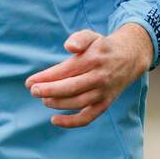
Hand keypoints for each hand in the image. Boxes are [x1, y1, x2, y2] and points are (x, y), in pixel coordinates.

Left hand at [24, 25, 152, 128]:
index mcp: (92, 60)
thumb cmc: (102, 47)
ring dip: (57, 104)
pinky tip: (54, 120)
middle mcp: (99, 77)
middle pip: (70, 88)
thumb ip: (79, 39)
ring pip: (77, 103)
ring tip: (44, 100)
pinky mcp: (105, 104)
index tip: (29, 82)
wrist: (129, 58)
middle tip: (33, 91)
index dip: (46, 77)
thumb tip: (69, 47)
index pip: (65, 71)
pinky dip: (71, 122)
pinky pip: (88, 117)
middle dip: (48, 91)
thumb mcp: (91, 36)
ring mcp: (103, 92)